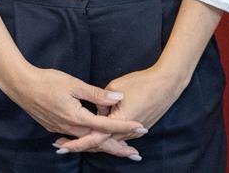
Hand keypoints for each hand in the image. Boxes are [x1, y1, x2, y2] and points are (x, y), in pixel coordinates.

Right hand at [0, 64, 146, 140]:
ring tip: (120, 150)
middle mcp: (70, 128)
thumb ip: (96, 94)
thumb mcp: (74, 84)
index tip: (142, 129)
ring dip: (105, 146)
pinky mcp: (54, 127)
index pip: (107, 125)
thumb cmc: (47, 81)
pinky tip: (93, 142)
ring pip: (87, 142)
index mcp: (77, 117)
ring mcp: (61, 129)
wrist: (21, 85)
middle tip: (136, 155)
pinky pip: (76, 139)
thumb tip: (118, 98)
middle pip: (99, 142)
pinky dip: (88, 142)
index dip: (125, 127)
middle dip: (118, 148)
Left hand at [53, 64, 185, 157]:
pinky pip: (117, 138)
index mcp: (118, 120)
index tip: (61, 145)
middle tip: (60, 146)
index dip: (76, 142)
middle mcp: (126, 131)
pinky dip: (104, 139)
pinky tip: (95, 138)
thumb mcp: (116, 87)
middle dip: (80, 145)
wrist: (167, 84)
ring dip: (91, 143)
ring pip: (108, 142)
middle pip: (99, 144)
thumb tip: (95, 110)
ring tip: (71, 142)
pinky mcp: (138, 129)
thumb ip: (102, 100)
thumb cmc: (141, 82)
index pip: (94, 137)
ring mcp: (133, 132)